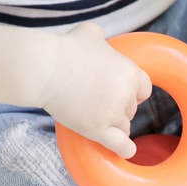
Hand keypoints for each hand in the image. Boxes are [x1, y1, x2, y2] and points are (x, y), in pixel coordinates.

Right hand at [38, 23, 151, 158]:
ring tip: (92, 114)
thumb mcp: (91, 33)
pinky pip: (121, 145)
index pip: (144, 89)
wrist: (42, 68)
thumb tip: (102, 43)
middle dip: (117, 106)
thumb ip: (103, 41)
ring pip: (124, 126)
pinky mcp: (98, 129)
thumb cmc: (64, 49)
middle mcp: (125, 94)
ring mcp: (113, 113)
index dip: (133, 92)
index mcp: (129, 72)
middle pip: (131, 109)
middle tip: (94, 99)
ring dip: (112, 123)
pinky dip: (125, 149)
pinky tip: (127, 151)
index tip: (120, 93)